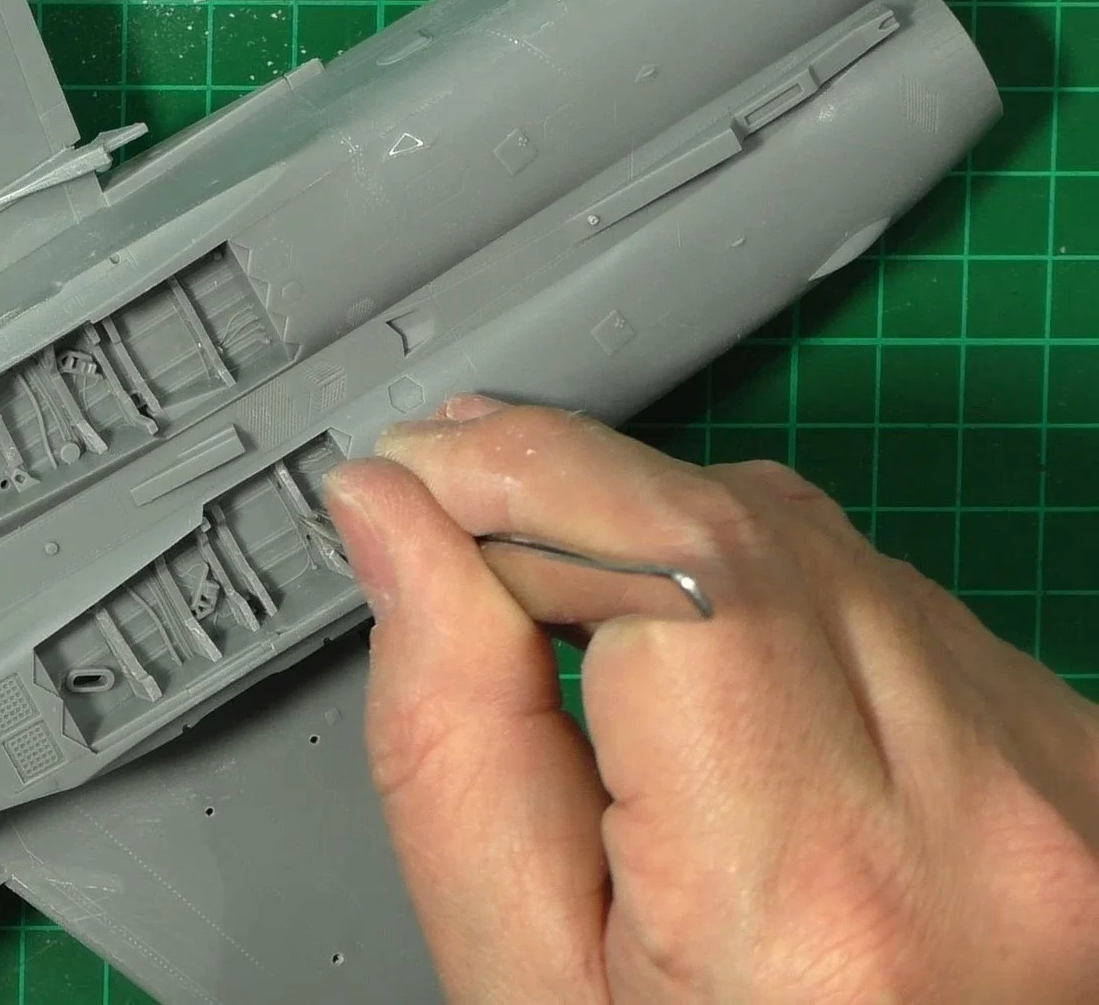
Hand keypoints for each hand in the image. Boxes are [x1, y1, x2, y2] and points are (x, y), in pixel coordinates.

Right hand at [324, 396, 1098, 1002]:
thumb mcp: (529, 982)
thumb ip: (453, 747)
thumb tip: (401, 528)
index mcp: (810, 900)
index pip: (668, 566)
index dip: (521, 480)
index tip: (415, 480)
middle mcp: (976, 820)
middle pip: (740, 531)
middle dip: (572, 487)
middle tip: (453, 495)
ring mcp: (1049, 777)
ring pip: (812, 541)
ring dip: (660, 530)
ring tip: (554, 575)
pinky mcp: (1068, 750)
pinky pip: (885, 592)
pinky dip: (760, 586)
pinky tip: (691, 648)